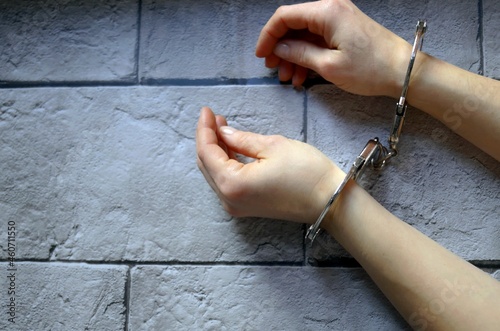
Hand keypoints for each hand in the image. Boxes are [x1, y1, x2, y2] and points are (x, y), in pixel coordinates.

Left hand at [196, 107, 344, 222]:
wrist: (329, 202)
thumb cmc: (306, 173)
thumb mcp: (273, 146)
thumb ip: (242, 139)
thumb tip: (224, 132)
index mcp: (232, 184)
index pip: (207, 153)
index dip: (204, 129)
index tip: (207, 110)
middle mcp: (229, 199)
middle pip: (207, 165)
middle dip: (208, 138)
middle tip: (214, 117)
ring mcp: (237, 206)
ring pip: (215, 174)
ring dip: (217, 150)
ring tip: (222, 127)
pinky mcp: (247, 206)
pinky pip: (227, 182)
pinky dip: (226, 163)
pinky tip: (231, 146)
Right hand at [255, 0, 409, 96]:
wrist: (403, 71)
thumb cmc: (369, 69)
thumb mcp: (328, 66)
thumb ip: (299, 54)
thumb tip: (279, 49)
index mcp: (326, 12)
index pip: (284, 16)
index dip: (268, 36)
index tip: (261, 56)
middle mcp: (330, 8)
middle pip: (293, 24)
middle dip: (280, 48)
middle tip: (275, 70)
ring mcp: (338, 18)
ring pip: (304, 34)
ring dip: (293, 56)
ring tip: (289, 79)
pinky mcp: (344, 29)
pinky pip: (318, 39)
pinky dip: (307, 56)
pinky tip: (302, 77)